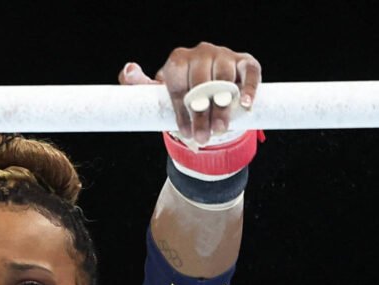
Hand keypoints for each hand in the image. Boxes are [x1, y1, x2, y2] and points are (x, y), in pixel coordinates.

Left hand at [119, 42, 261, 142]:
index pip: (178, 84)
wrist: (209, 93)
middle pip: (201, 83)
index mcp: (179, 60)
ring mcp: (224, 55)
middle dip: (201, 113)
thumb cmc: (182, 95)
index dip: (181, 110)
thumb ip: (139, 86)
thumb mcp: (159, 93)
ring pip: (224, 80)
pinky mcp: (245, 62)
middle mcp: (202, 53)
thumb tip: (128, 69)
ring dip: (223, 107)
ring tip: (220, 129)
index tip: (184, 131)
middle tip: (202, 137)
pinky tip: (246, 105)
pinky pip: (250, 73)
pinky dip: (249, 89)